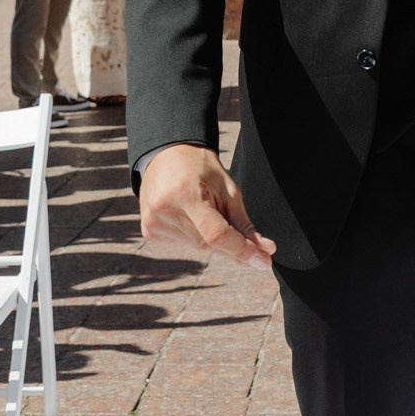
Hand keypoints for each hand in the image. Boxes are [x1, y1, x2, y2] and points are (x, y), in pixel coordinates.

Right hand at [138, 144, 277, 269]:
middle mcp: (164, 210)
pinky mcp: (149, 231)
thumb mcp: (227, 188)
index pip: (217, 234)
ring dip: (211, 238)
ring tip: (206, 210)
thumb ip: (243, 223)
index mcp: (185, 194)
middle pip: (208, 243)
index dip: (242, 250)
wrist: (167, 155)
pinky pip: (183, 245)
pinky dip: (196, 236)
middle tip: (244, 237)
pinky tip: (190, 215)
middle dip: (231, 244)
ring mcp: (153, 222)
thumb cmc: (201, 168)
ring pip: (197, 247)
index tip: (264, 261)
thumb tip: (265, 250)